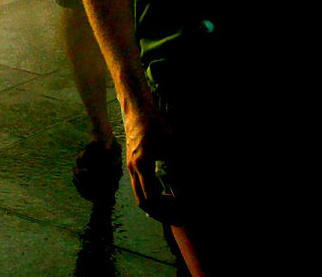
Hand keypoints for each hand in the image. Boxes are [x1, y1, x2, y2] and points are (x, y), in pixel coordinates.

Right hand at [122, 101, 181, 221]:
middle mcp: (133, 169)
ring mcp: (130, 167)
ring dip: (157, 204)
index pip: (151, 199)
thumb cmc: (155, 124)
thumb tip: (191, 190)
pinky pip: (139, 187)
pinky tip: (166, 191)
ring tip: (175, 203)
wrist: (137, 109)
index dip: (168, 209)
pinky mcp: (132, 163)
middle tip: (180, 212)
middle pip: (143, 202)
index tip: (183, 208)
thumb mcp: (173, 145)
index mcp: (143, 165)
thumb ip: (181, 168)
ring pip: (140, 195)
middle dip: (161, 212)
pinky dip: (152, 195)